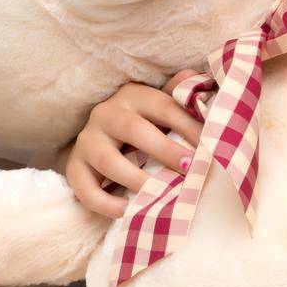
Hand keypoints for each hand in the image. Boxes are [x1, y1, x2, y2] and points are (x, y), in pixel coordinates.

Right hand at [64, 74, 200, 217]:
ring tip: (159, 194)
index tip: (212, 146)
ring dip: (135, 178)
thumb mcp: (160, 106)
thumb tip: (196, 76)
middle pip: (134, 130)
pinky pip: (83, 186)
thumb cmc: (144, 122)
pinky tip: (126, 210)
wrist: (101, 136)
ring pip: (107, 160)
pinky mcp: (74, 166)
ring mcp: (87, 140)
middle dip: (165, 150)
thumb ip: (178, 96)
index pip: (164, 107)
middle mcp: (107, 114)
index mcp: (134, 96)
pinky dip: (103, 202)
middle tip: (191, 169)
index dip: (188, 125)